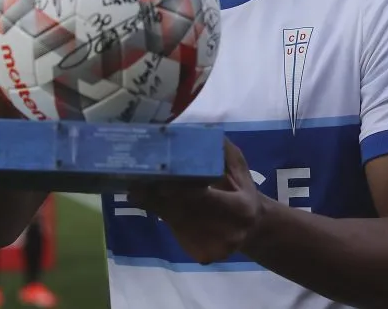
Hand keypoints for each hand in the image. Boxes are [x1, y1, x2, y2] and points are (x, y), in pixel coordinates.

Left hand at [128, 139, 264, 264]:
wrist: (251, 228)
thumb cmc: (242, 190)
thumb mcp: (238, 166)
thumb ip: (220, 150)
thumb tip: (195, 131)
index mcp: (241, 208)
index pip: (203, 198)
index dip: (179, 190)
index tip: (157, 178)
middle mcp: (228, 233)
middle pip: (184, 212)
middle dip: (159, 197)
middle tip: (136, 181)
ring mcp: (214, 248)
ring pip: (176, 224)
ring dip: (155, 206)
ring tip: (137, 189)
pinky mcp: (200, 256)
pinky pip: (176, 232)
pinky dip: (162, 216)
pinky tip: (151, 203)